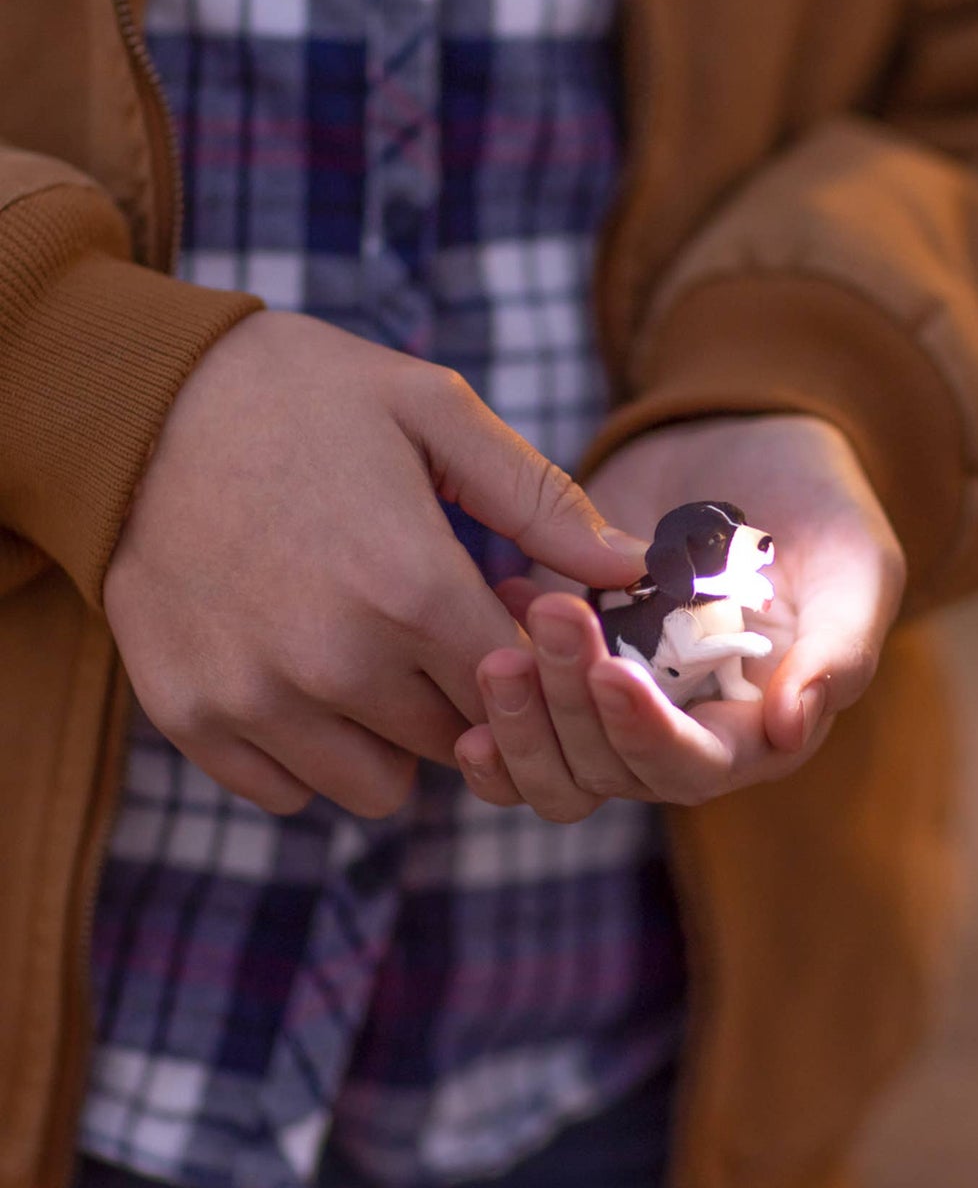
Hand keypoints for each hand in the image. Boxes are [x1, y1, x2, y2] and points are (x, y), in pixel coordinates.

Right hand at [103, 310, 644, 817]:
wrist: (136, 401)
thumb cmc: (303, 396)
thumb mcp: (435, 413)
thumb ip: (542, 501)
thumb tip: (632, 568)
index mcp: (410, 586)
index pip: (519, 688)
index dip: (525, 658)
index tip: (500, 614)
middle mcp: (335, 661)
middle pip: (457, 739)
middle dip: (465, 695)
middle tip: (431, 626)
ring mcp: (255, 697)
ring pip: (380, 786)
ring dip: (393, 736)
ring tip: (370, 653)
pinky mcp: (191, 716)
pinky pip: (287, 791)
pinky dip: (309, 752)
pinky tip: (304, 676)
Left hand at [455, 415, 904, 819]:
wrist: (750, 445)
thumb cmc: (825, 511)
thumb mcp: (856, 568)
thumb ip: (839, 651)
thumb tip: (792, 727)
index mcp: (754, 732)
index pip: (691, 769)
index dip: (647, 736)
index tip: (612, 671)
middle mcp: (681, 733)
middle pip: (607, 771)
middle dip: (568, 708)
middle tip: (548, 617)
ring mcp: (618, 701)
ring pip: (552, 758)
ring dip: (519, 715)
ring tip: (500, 645)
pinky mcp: (568, 663)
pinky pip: (517, 710)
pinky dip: (492, 690)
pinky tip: (496, 602)